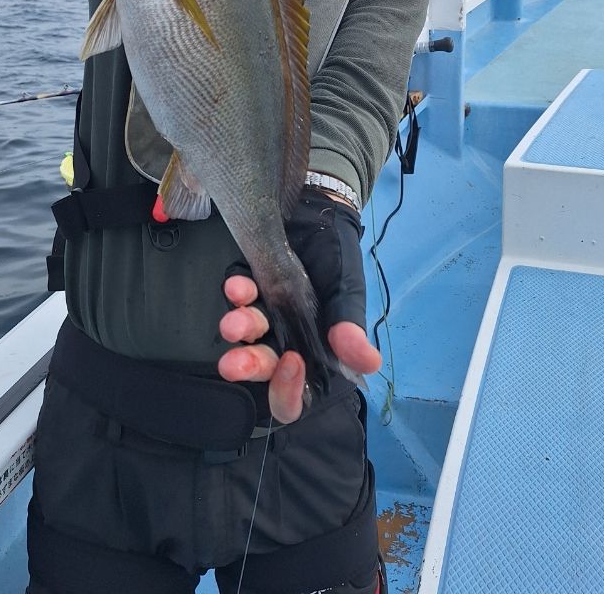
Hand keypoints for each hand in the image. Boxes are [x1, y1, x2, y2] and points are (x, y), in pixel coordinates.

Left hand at [218, 273, 381, 423]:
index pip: (296, 393)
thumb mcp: (348, 291)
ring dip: (241, 329)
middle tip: (235, 363)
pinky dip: (236, 293)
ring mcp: (263, 313)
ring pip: (246, 334)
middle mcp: (284, 339)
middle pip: (263, 367)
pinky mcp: (246, 288)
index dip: (288, 392)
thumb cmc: (338, 257)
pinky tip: (237, 285)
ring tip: (236, 319)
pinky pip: (236, 298)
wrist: (320, 211)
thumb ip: (351, 325)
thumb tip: (369, 363)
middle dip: (249, 365)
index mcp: (313, 352)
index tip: (292, 365)